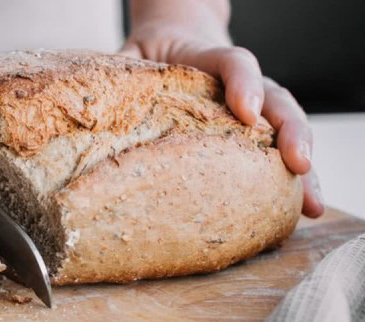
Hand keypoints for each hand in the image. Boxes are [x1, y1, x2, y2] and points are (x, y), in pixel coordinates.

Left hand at [119, 7, 323, 217]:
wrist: (177, 36)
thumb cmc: (152, 54)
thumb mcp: (131, 56)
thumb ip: (118, 73)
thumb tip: (86, 102)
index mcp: (206, 58)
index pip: (233, 62)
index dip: (242, 83)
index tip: (245, 111)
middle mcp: (240, 83)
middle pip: (276, 98)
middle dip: (290, 132)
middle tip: (298, 163)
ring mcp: (254, 106)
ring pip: (287, 128)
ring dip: (303, 167)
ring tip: (310, 204)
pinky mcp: (255, 130)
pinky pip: (278, 151)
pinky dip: (293, 180)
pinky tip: (302, 210)